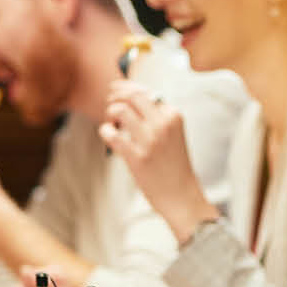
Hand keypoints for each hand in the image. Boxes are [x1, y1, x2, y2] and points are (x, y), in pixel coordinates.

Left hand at [100, 82, 213, 241]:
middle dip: (115, 95)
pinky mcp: (137, 157)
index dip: (126, 89)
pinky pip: (110, 133)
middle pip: (131, 95)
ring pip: (118, 109)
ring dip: (109, 113)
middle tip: (109, 104)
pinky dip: (105, 131)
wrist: (181, 196)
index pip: (145, 91)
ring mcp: (149, 140)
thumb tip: (130, 96)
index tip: (117, 92)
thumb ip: (156, 116)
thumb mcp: (173, 134)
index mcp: (173, 115)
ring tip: (112, 123)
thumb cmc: (174, 166)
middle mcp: (162, 124)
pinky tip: (109, 137)